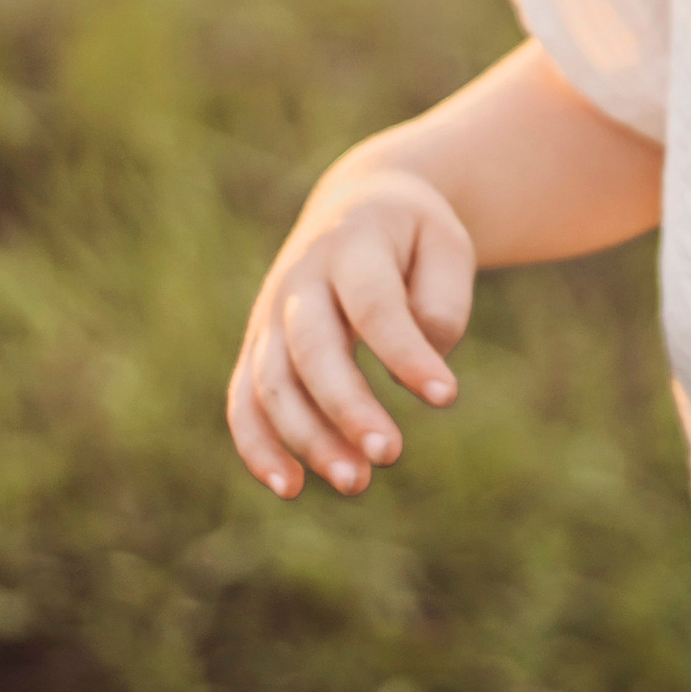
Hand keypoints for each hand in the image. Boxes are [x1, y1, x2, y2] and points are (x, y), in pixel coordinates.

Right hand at [226, 155, 473, 502]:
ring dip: (307, 438)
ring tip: (356, 483)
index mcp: (352, 244)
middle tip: (391, 454)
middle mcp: (300, 279)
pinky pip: (243, 401)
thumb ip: (442, 301)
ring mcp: (270, 315)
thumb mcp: (446, 245)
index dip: (406, 352)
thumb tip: (422, 361)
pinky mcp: (258, 347)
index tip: (446, 396)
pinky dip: (257, 446)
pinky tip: (290, 487)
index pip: (374, 305)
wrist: (356, 204)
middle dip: (348, 407)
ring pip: (274, 383)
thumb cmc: (413, 236)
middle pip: (314, 349)